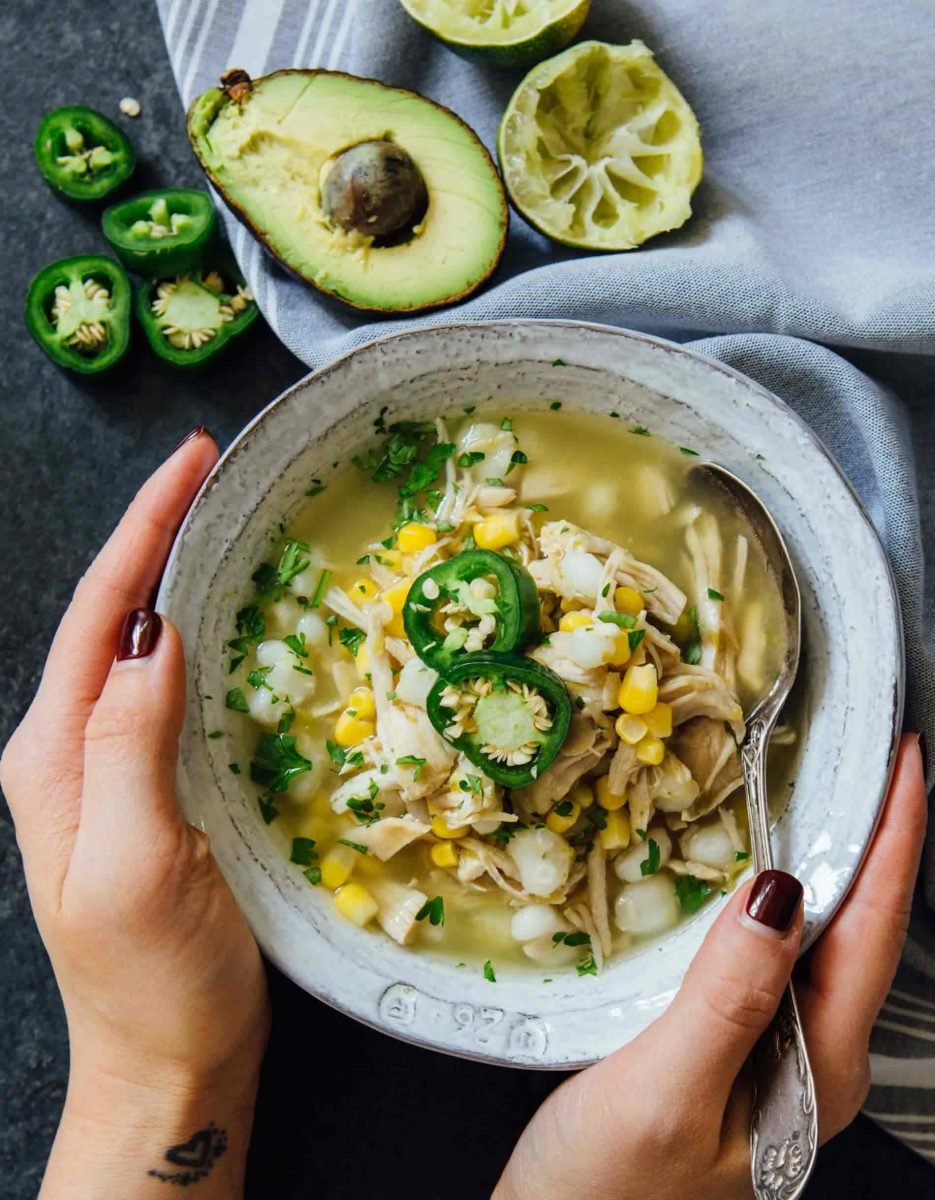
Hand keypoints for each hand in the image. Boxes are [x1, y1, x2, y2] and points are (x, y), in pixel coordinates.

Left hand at [1, 430, 268, 1198]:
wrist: (167, 1061)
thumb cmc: (150, 981)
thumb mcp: (133, 865)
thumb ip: (130, 745)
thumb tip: (154, 632)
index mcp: (54, 754)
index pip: (98, 613)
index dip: (145, 529)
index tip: (192, 461)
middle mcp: (72, 749)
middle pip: (113, 614)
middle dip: (160, 533)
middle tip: (218, 474)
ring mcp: (113, 769)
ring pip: (144, 645)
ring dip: (181, 576)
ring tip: (229, 523)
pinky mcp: (156, 789)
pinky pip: (176, 689)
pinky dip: (207, 637)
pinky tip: (239, 623)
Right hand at [495, 734, 925, 1199]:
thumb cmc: (606, 1192)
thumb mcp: (666, 1094)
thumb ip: (728, 998)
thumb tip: (780, 892)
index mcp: (820, 1067)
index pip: (874, 928)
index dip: (896, 838)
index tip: (902, 761)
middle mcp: (814, 1060)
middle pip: (863, 928)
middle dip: (875, 837)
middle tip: (864, 759)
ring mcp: (776, 1056)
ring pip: (819, 939)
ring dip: (828, 861)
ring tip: (820, 797)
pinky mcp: (733, 1048)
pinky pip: (770, 954)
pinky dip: (771, 897)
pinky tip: (745, 876)